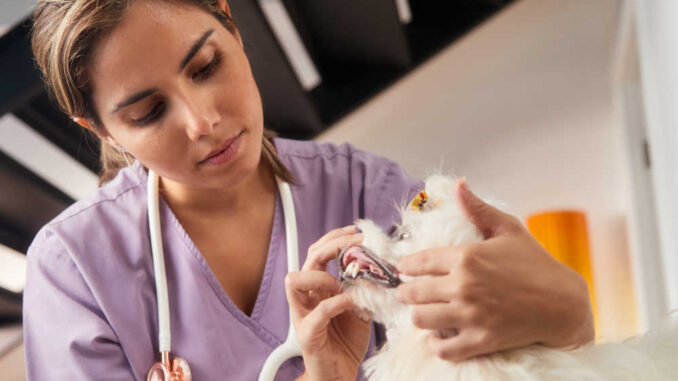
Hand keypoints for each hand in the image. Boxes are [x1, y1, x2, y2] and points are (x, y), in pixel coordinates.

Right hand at [286, 225, 370, 380]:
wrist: (338, 374)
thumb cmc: (346, 341)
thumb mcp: (360, 307)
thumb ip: (363, 288)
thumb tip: (379, 266)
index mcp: (317, 288)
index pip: (317, 252)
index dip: (334, 238)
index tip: (355, 231)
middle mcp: (306, 297)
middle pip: (308, 259)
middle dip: (332, 246)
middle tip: (356, 243)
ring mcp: (303, 314)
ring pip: (295, 280)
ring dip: (322, 276)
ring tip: (343, 283)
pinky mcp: (307, 333)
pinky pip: (317, 312)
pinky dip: (335, 303)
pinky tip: (351, 302)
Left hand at [395, 178, 593, 361]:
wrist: (564, 304)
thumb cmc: (536, 263)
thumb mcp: (508, 229)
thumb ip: (477, 208)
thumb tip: (458, 184)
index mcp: (466, 256)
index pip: (419, 262)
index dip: (405, 266)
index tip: (402, 269)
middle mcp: (463, 286)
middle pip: (413, 292)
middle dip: (405, 292)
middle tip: (406, 292)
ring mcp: (471, 315)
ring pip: (421, 319)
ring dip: (418, 315)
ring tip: (422, 311)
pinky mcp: (480, 341)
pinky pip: (443, 348)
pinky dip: (435, 344)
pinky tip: (437, 336)